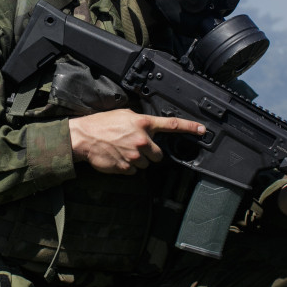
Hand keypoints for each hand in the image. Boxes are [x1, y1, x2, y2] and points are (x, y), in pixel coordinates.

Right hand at [69, 108, 204, 174]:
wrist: (83, 137)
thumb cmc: (102, 124)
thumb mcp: (124, 114)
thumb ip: (140, 120)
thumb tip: (149, 126)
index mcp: (143, 124)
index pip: (171, 125)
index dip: (189, 127)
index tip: (202, 130)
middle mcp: (142, 140)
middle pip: (159, 155)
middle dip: (150, 153)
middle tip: (135, 147)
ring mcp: (135, 156)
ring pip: (146, 164)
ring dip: (138, 160)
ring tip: (123, 151)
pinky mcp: (126, 168)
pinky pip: (134, 171)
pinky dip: (128, 167)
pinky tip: (118, 158)